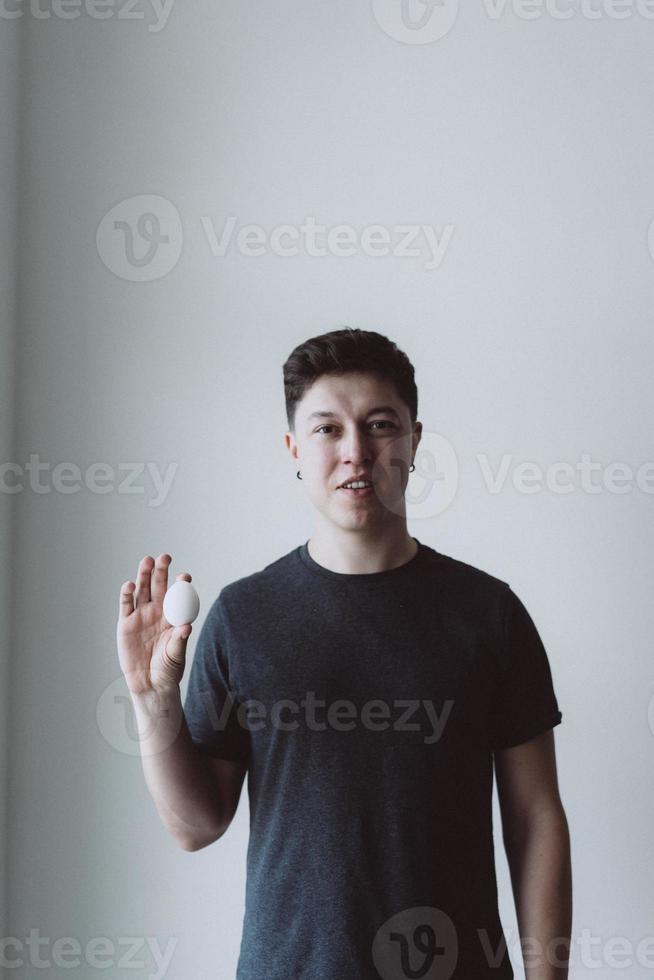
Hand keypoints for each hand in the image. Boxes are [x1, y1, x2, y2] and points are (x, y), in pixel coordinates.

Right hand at [116, 554, 192, 695]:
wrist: (150, 683)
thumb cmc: (168, 669)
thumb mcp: (176, 654)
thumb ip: (179, 639)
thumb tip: (186, 626)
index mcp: (173, 615)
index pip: (178, 595)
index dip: (181, 584)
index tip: (185, 576)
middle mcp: (157, 611)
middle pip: (159, 586)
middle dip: (161, 571)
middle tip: (165, 557)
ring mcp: (141, 616)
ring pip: (142, 590)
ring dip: (144, 576)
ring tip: (147, 561)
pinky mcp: (125, 623)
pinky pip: (126, 605)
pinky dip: (127, 594)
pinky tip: (129, 585)